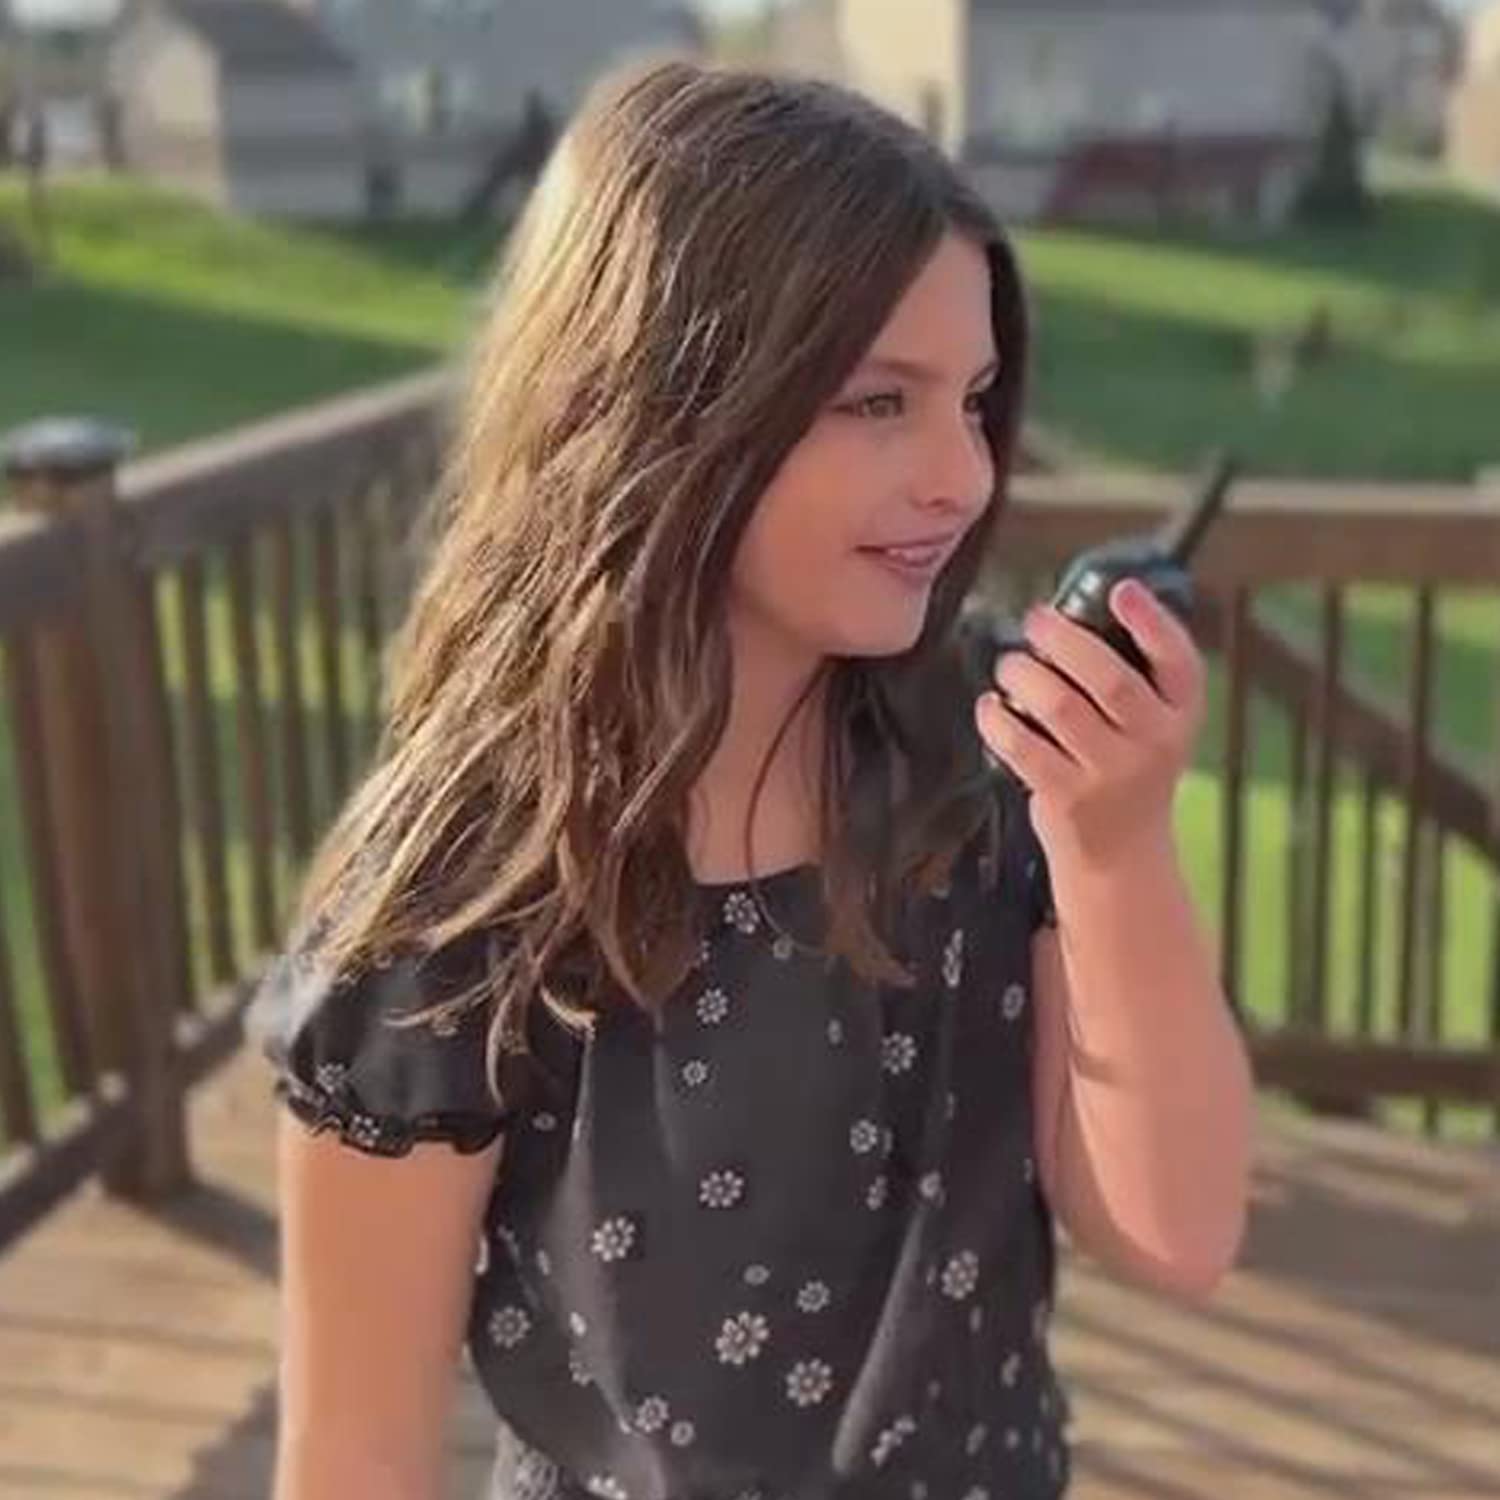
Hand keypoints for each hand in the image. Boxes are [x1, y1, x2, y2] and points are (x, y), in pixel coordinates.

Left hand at [974, 580, 1206, 868]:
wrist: (1120, 852)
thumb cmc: (1127, 769)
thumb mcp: (1151, 723)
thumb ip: (1131, 674)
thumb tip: (1074, 610)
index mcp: (1180, 713)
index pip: (1179, 660)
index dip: (1151, 621)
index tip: (1121, 590)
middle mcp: (1153, 743)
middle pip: (1109, 679)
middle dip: (1064, 639)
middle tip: (1035, 620)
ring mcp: (1110, 773)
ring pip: (1060, 707)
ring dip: (1023, 674)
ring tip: (1009, 665)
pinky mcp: (1066, 796)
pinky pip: (1023, 747)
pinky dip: (998, 720)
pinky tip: (990, 706)